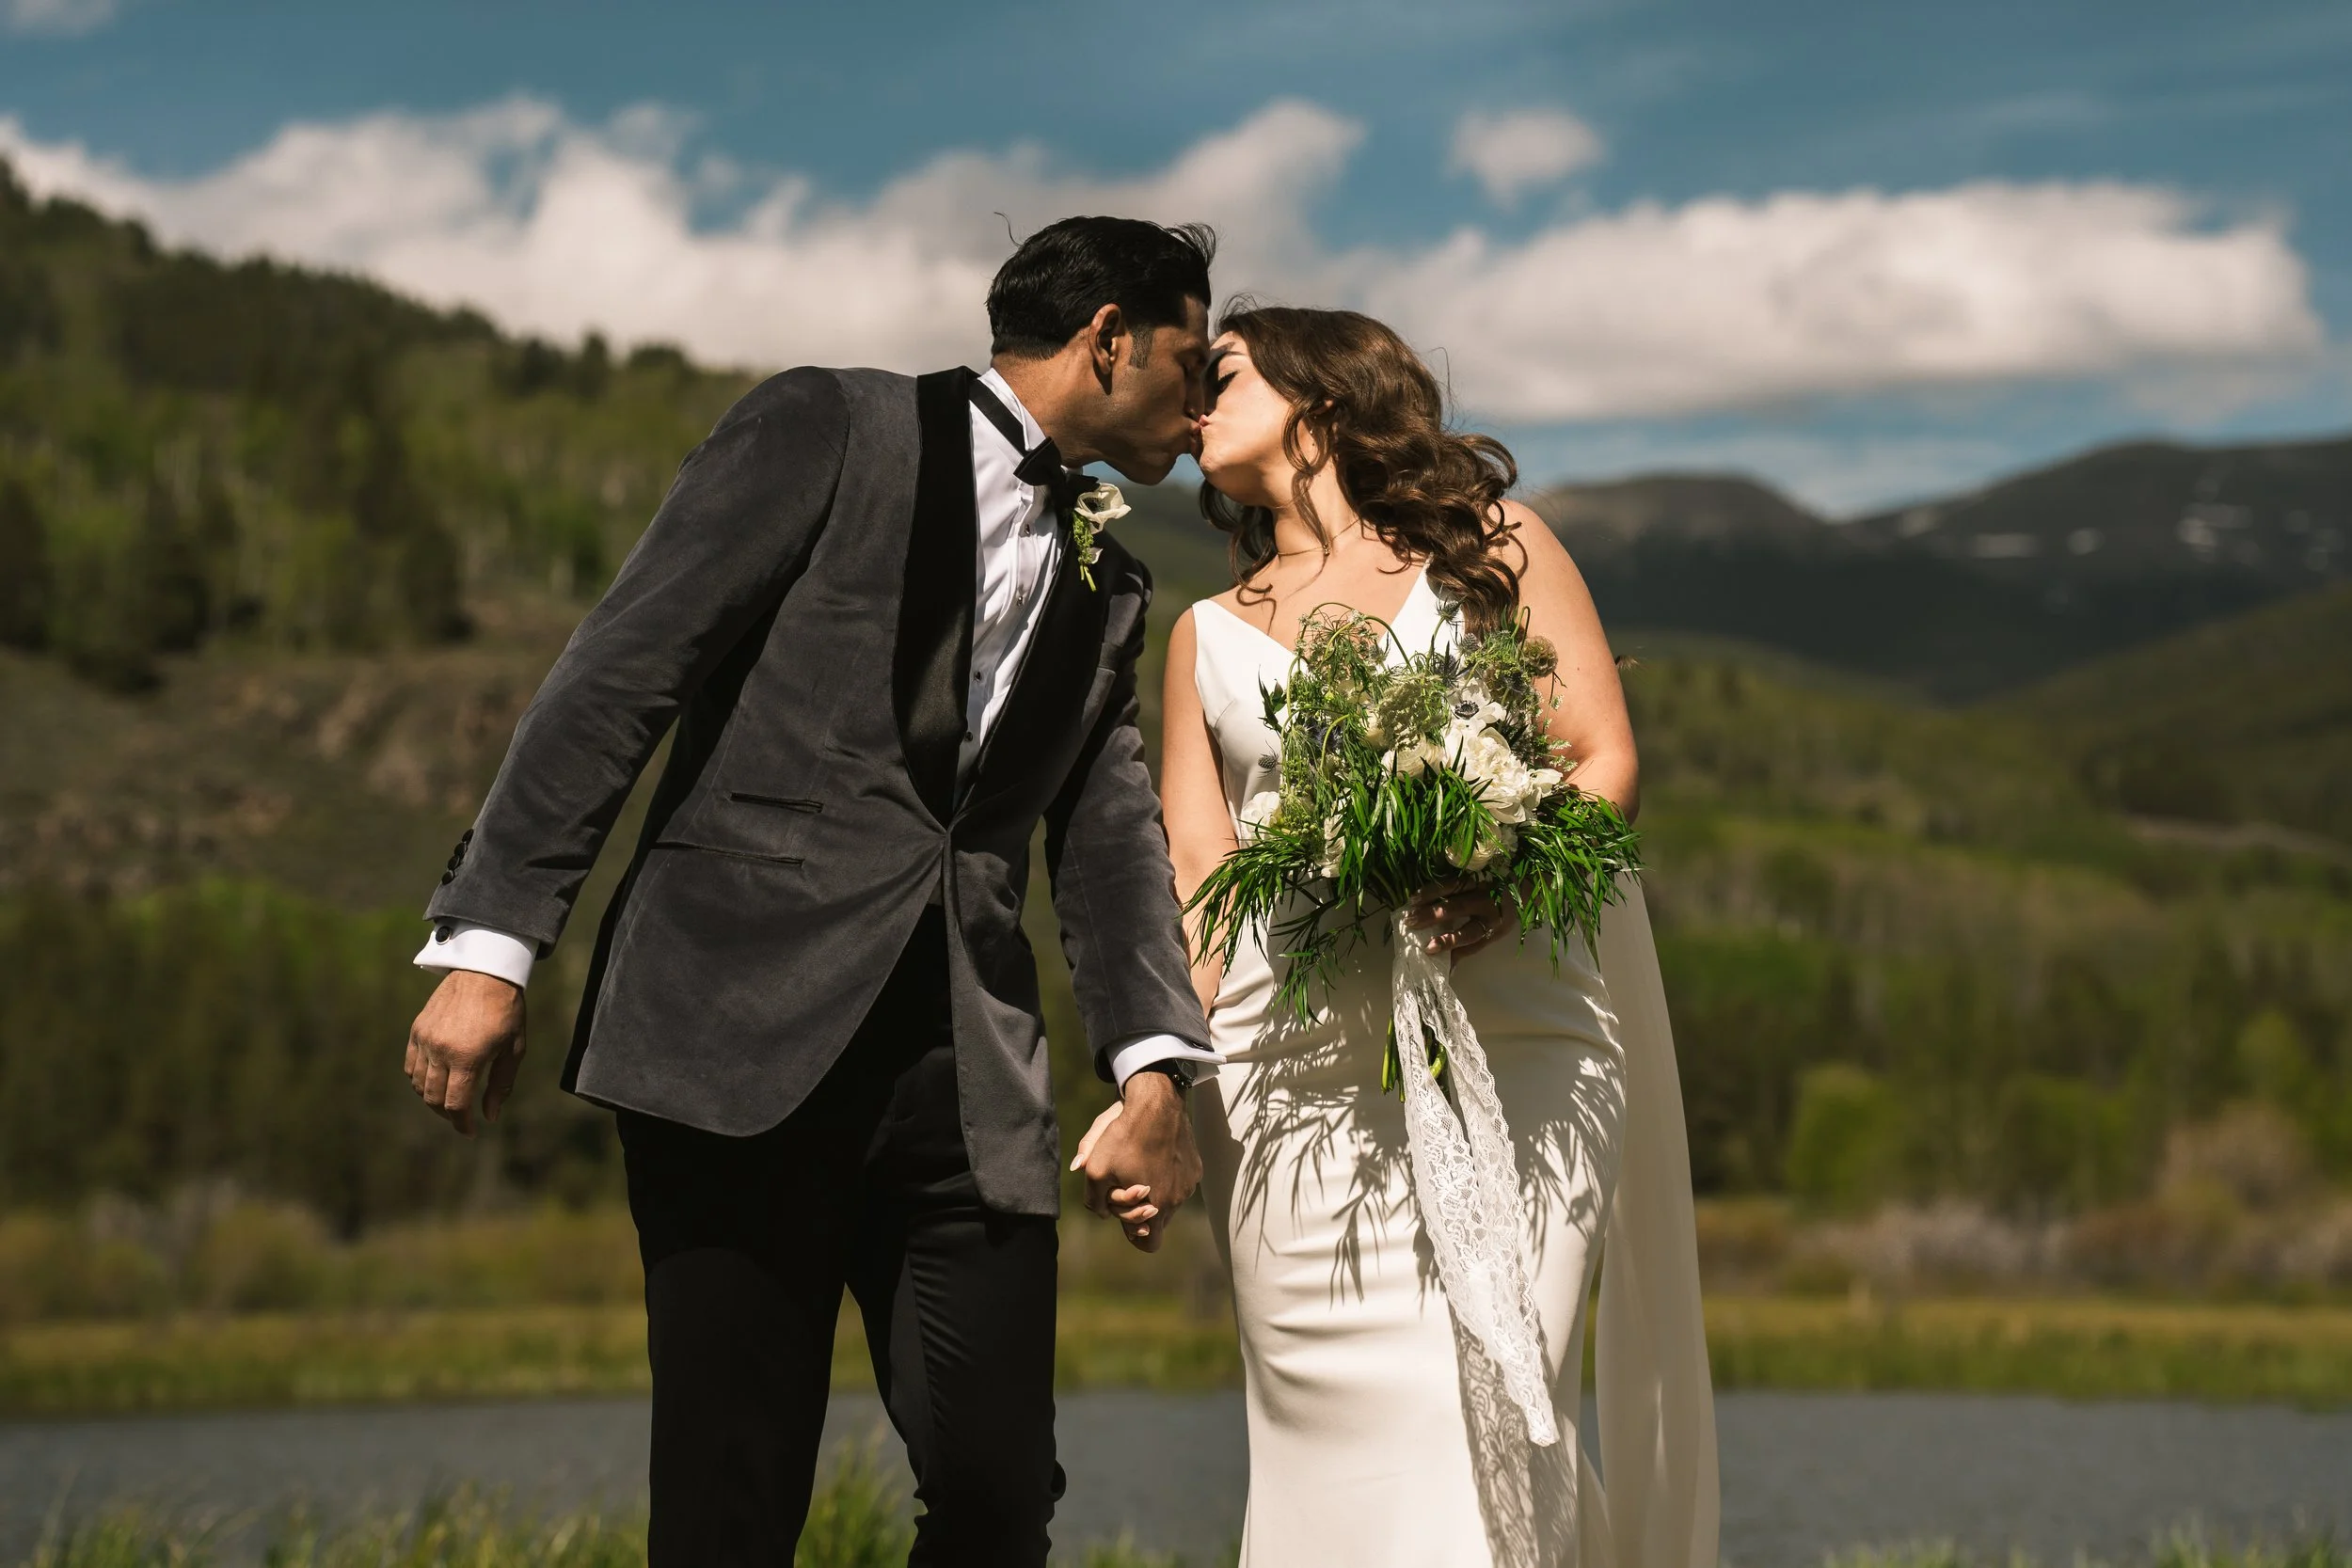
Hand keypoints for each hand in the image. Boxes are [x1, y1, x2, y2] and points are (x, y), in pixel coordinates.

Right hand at [405, 969, 526, 1135]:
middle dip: (447, 1115)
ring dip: (432, 1099)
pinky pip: (411, 1066)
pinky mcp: (417, 1030)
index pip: (455, 1104)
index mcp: (467, 1057)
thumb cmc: (507, 1011)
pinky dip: (419, 1080)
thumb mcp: (514, 1049)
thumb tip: (490, 1117)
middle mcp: (440, 1050)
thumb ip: (501, 1085)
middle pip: (434, 1099)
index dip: (462, 1124)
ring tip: (449, 1101)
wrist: (485, 971)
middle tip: (461, 1119)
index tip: (470, 1132)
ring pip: (419, 1084)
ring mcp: (425, 1039)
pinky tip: (435, 1082)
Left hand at [1073, 1072, 1200, 1251]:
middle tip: (1128, 1188)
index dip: (1134, 1235)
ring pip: (1170, 1199)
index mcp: (1156, 1209)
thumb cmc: (1124, 1138)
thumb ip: (1094, 1200)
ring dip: (1156, 1191)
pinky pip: (1180, 1179)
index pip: (1149, 1244)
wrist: (1156, 1104)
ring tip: (1140, 1166)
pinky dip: (1168, 1174)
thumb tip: (1101, 1211)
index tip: (1124, 1218)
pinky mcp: (1195, 1165)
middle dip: (1142, 1211)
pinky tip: (1156, 1154)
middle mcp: (1177, 1201)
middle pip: (1158, 1220)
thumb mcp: (1095, 1170)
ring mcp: (1189, 1183)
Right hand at [1404, 883, 1512, 966]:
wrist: (1522, 890)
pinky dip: (1434, 887)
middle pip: (1458, 908)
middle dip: (1433, 916)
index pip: (1469, 935)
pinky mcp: (1475, 875)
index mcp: (1491, 925)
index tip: (1428, 948)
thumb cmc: (1501, 918)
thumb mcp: (1490, 936)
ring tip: (1411, 906)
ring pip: (1454, 890)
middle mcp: (1487, 905)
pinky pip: (1452, 880)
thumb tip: (1447, 969)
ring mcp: (1480, 887)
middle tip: (1411, 923)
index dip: (1448, 941)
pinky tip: (1418, 894)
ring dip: (1430, 898)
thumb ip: (1467, 949)